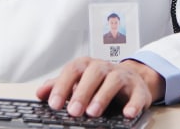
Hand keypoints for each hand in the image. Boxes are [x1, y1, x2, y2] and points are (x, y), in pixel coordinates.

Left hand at [35, 57, 163, 118]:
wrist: (131, 78)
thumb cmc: (100, 81)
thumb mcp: (79, 81)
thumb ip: (59, 86)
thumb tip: (40, 93)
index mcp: (86, 65)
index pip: (72, 71)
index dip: (62, 86)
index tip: (53, 104)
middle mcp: (104, 67)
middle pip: (92, 75)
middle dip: (81, 93)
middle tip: (73, 112)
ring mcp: (122, 76)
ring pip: (113, 82)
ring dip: (102, 97)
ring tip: (93, 113)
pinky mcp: (139, 90)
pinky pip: (137, 95)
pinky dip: (133, 104)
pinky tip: (127, 114)